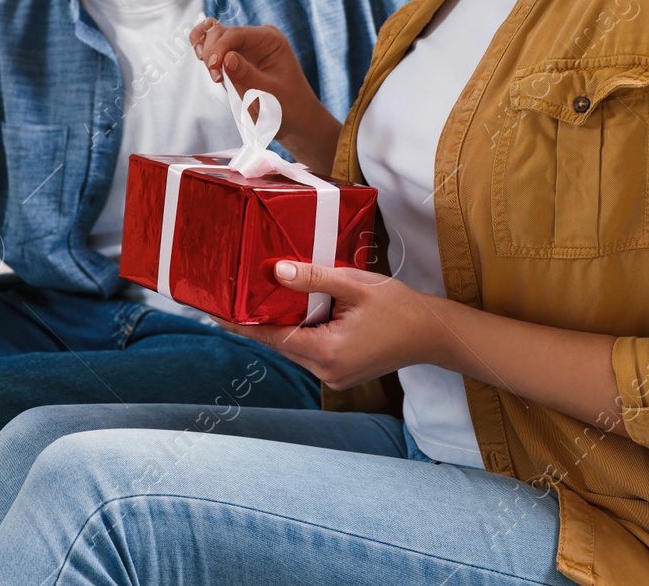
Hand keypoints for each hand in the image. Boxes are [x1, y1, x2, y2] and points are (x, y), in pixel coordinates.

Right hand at [189, 19, 341, 171]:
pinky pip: (212, 49)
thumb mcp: (272, 92)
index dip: (220, 47)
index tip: (214, 67)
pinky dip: (204, 53)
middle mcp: (255, 39)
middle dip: (212, 50)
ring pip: (213, 36)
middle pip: (221, 31)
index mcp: (270, 39)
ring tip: (210, 69)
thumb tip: (226, 58)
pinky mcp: (233, 62)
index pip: (237, 34)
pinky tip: (206, 65)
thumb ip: (248, 75)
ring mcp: (243, 49)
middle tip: (215, 76)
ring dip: (204, 48)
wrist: (295, 121)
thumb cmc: (290, 105)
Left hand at [219, 262, 442, 389]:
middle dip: (257, 323)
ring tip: (253, 303)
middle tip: (229, 299)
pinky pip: (309, 352)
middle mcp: (327, 372)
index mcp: (328, 352)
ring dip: (279, 328)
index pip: (273, 337)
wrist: (432, 333)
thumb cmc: (398, 307)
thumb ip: (314, 278)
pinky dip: (298, 334)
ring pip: (294, 349)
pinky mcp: (340, 373)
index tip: (216, 312)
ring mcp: (334, 377)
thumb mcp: (354, 285)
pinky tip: (289, 314)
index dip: (243, 324)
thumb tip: (277, 272)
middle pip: (281, 344)